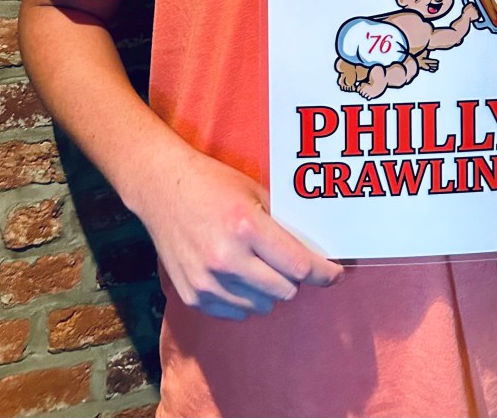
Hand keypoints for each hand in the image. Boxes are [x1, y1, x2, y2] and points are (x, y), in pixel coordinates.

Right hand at [137, 142, 342, 319]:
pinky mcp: (193, 296)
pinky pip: (236, 313)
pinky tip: (237, 274)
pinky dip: (244, 298)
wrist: (161, 188)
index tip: (335, 274)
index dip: (324, 273)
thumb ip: (283, 224)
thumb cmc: (212, 184)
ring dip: (269, 290)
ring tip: (258, 264)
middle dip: (295, 278)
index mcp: (246, 227)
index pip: (299, 266)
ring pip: (262, 306)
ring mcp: (207, 281)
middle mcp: (227, 259)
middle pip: (285, 291)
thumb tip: (314, 251)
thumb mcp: (255, 192)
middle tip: (288, 261)